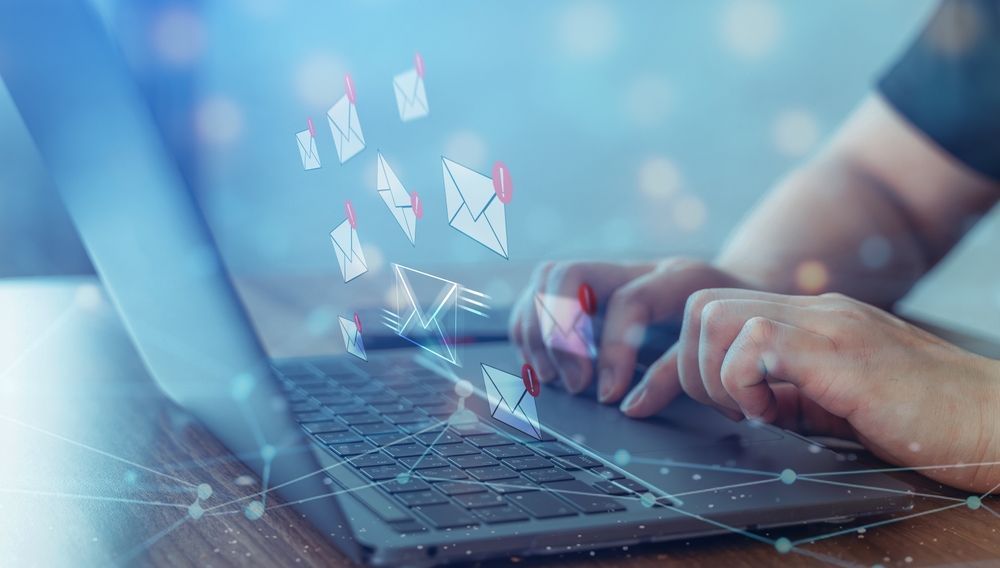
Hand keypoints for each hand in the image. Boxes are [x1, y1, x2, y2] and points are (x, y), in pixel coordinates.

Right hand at [508, 258, 749, 402]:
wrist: (737, 294)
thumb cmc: (727, 326)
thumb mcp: (715, 347)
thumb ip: (674, 375)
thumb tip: (630, 408)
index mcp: (674, 276)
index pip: (628, 300)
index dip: (612, 349)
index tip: (608, 395)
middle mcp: (632, 266)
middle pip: (570, 272)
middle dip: (559, 331)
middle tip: (575, 384)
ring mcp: (605, 272)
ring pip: (547, 277)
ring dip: (536, 329)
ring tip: (551, 379)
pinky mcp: (587, 289)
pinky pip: (540, 294)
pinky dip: (530, 328)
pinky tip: (542, 366)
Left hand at [643, 288, 999, 492]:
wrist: (994, 420)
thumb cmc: (922, 417)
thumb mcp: (835, 402)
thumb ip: (786, 391)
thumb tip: (737, 403)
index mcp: (808, 319)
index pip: (715, 311)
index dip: (688, 359)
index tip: (704, 405)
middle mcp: (812, 310)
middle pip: (701, 305)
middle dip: (693, 365)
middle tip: (734, 408)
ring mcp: (826, 324)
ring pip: (716, 316)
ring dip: (717, 375)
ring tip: (759, 412)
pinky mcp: (841, 352)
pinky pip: (757, 342)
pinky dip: (745, 383)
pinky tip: (777, 414)